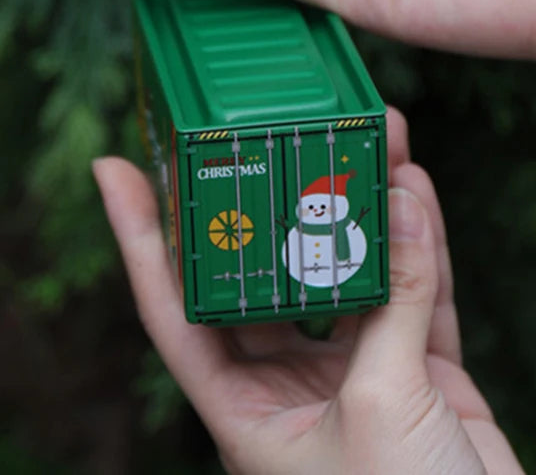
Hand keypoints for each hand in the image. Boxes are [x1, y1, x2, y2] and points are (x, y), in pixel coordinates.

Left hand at [93, 110, 523, 473]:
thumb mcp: (384, 407)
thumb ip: (394, 302)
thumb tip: (401, 202)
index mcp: (243, 409)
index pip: (174, 306)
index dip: (140, 236)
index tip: (114, 166)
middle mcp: (290, 386)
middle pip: (271, 270)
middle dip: (279, 198)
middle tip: (278, 126)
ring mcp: (357, 376)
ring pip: (349, 272)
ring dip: (361, 207)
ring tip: (369, 135)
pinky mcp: (418, 375)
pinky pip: (414, 293)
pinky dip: (420, 244)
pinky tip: (417, 188)